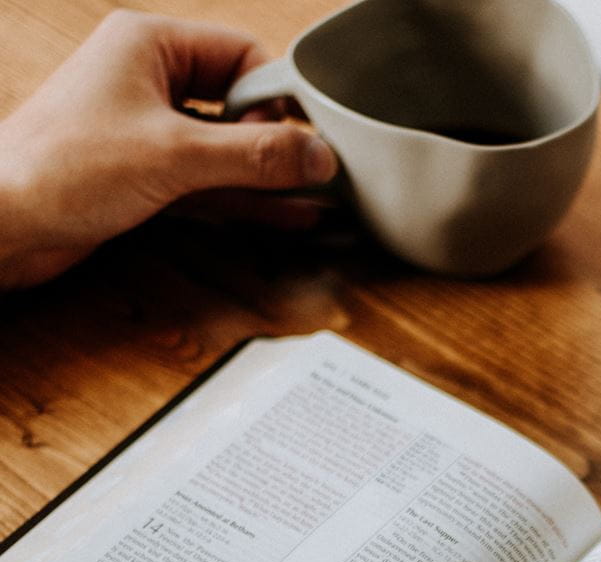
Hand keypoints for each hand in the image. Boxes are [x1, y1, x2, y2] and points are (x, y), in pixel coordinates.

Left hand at [0, 10, 337, 288]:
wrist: (1, 226)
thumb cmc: (58, 170)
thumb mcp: (176, 156)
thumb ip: (255, 156)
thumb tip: (318, 156)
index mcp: (148, 46)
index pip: (242, 56)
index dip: (277, 98)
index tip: (306, 138)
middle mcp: (146, 80)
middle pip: (237, 103)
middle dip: (278, 141)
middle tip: (318, 172)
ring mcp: (145, 129)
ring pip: (225, 147)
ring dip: (266, 175)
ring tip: (315, 199)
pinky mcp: (142, 174)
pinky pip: (208, 180)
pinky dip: (243, 197)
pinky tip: (283, 213)